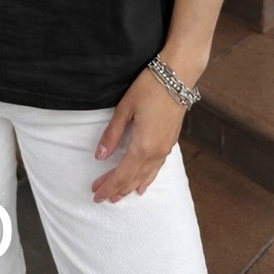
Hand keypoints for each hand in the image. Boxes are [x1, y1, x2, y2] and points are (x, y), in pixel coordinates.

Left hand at [91, 66, 187, 201]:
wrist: (178, 76)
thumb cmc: (149, 88)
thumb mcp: (125, 109)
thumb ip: (112, 135)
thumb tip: (99, 157)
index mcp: (142, 146)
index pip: (122, 175)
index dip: (108, 186)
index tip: (95, 194)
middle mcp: (156, 153)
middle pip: (133, 179)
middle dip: (116, 189)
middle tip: (101, 197)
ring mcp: (165, 149)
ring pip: (146, 176)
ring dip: (130, 187)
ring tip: (118, 197)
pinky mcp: (170, 142)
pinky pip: (156, 169)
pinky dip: (146, 179)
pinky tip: (143, 185)